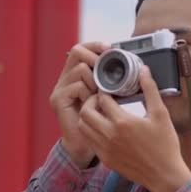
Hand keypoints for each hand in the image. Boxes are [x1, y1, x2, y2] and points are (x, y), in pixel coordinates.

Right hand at [49, 42, 109, 167]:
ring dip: (95, 80)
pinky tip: (93, 103)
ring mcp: (59, 89)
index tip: (111, 47)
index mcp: (76, 75)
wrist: (87, 146)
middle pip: (77, 51)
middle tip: (109, 70)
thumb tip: (132, 64)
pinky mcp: (58, 100)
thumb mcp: (108, 95)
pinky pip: (76, 86)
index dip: (95, 45)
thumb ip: (112, 80)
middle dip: (96, 58)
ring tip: (101, 94)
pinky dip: (89, 93)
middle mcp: (65, 79)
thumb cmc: (101, 122)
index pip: (82, 48)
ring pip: (80, 69)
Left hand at [78, 66, 190, 191]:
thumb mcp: (161, 114)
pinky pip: (90, 141)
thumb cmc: (165, 145)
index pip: (102, 99)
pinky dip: (91, 131)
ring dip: (87, 117)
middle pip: (85, 112)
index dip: (104, 91)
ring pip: (83, 127)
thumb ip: (150, 90)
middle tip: (100, 100)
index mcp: (122, 122)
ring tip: (100, 113)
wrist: (164, 176)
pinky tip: (104, 128)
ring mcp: (105, 149)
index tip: (109, 89)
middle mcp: (109, 135)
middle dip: (90, 101)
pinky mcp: (105, 159)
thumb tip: (143, 70)